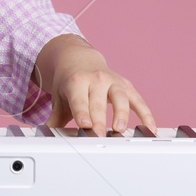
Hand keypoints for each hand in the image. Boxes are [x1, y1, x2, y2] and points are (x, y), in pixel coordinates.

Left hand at [35, 37, 154, 137]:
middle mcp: (96, 79)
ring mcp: (113, 82)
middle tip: (100, 136)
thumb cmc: (70, 81)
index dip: (82, 112)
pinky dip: (146, 114)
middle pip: (99, 102)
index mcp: (76, 81)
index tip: (85, 125)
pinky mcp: (126, 86)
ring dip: (122, 114)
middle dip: (100, 119)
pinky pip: (138, 100)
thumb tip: (46, 135)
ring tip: (120, 129)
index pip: (79, 99)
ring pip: (120, 97)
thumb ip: (55, 118)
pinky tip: (150, 128)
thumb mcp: (59, 96)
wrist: (78, 58)